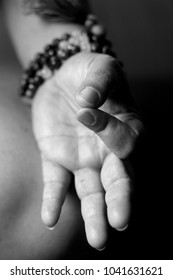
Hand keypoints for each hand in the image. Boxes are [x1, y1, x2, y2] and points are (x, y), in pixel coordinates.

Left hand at [32, 52, 142, 249]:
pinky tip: (49, 218)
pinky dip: (53, 200)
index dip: (108, 130)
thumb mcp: (100, 67)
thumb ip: (100, 81)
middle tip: (120, 222)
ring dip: (94, 214)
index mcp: (126, 129)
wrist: (65, 79)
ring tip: (99, 240)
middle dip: (120, 201)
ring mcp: (82, 159)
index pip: (125, 142)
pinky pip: (56, 183)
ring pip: (91, 192)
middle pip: (118, 182)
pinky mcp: (57, 160)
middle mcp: (107, 151)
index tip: (87, 110)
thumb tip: (89, 101)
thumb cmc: (89, 73)